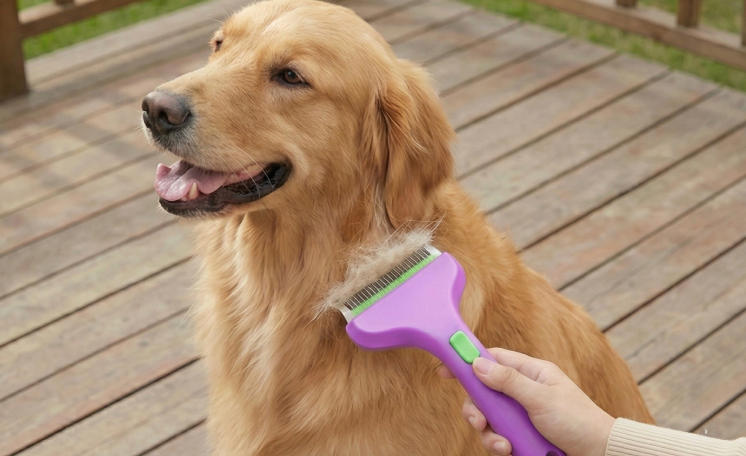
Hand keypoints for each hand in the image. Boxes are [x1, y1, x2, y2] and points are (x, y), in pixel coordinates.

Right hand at [438, 348, 613, 455]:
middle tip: (477, 421)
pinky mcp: (521, 436)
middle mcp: (522, 392)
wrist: (599, 454)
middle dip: (476, 409)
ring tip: (503, 446)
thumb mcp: (541, 398)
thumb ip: (508, 381)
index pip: (493, 359)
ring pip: (488, 419)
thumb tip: (477, 363)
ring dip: (489, 434)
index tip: (445, 368)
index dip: (468, 361)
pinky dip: (499, 445)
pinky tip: (509, 451)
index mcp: (530, 373)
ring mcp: (521, 415)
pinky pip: (498, 438)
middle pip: (484, 393)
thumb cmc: (578, 421)